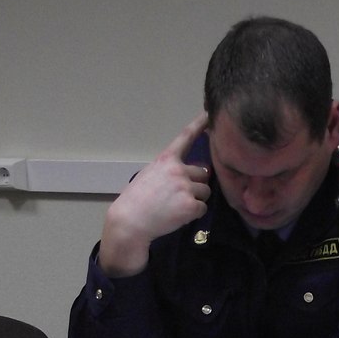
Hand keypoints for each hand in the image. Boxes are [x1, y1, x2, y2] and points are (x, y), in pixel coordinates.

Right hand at [98, 114, 211, 276]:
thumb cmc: (135, 201)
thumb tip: (188, 175)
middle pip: (203, 174)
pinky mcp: (191, 205)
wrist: (130, 222)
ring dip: (196, 199)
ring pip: (205, 191)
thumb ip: (168, 171)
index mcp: (166, 160)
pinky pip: (202, 208)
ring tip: (176, 207)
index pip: (185, 137)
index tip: (209, 115)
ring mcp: (185, 187)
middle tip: (179, 196)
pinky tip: (178, 216)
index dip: (199, 125)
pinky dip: (193, 214)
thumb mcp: (148, 175)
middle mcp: (178, 170)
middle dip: (196, 184)